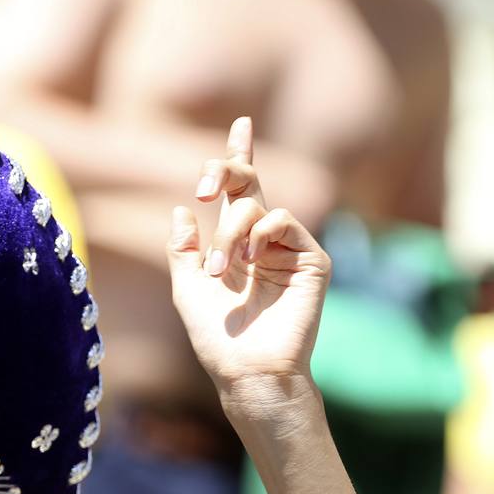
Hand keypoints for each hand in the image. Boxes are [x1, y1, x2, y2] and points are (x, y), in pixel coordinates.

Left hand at [167, 118, 332, 414]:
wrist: (247, 371)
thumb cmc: (217, 339)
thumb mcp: (186, 288)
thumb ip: (182, 250)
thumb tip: (181, 210)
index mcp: (236, 243)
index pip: (238, 191)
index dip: (238, 157)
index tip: (242, 122)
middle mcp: (264, 240)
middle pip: (250, 183)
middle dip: (225, 171)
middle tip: (205, 189)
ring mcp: (290, 248)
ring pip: (258, 207)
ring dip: (230, 235)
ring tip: (221, 272)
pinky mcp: (313, 259)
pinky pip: (283, 221)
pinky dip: (259, 236)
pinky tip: (249, 263)